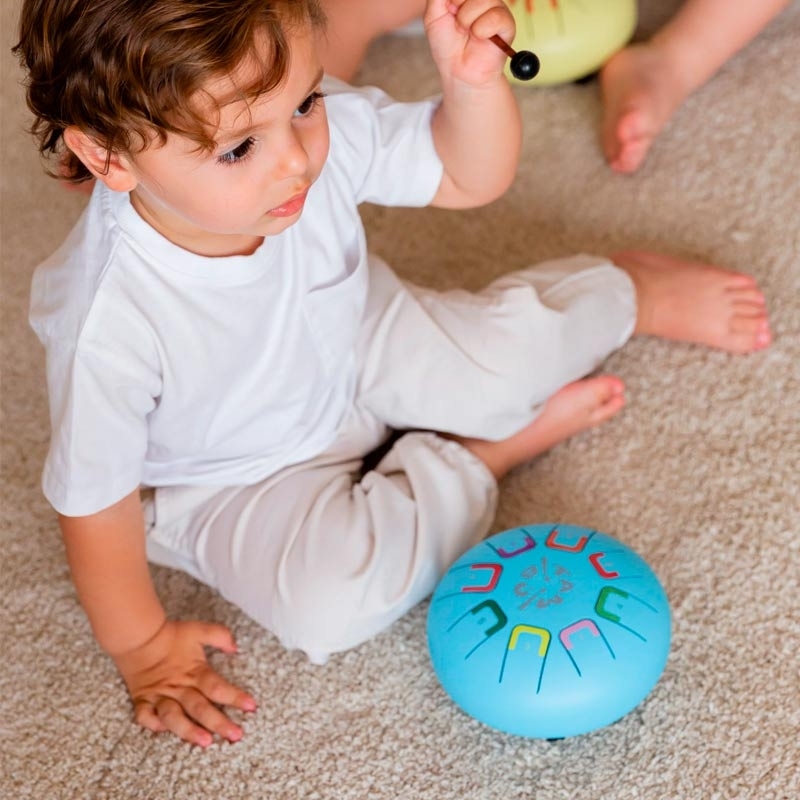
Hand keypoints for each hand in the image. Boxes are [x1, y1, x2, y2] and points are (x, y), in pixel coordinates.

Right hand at [112, 619, 257, 746]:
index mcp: (194, 671)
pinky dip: (153, 725)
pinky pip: (145, 716)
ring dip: (189, 731)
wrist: (139, 636)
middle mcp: (179, 686)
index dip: (235, 697)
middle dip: (219, 723)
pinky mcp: (143, 699)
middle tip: (236, 735)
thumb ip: (220, 636)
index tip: (251, 707)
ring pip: (174, 717)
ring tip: (205, 742)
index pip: (217, 687)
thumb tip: (235, 647)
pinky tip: (164, 731)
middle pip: (200, 707)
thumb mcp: (199, 630)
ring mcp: (160, 695)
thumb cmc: (171, 635)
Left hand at [424, 0, 515, 84]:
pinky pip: (495, 17)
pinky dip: (481, 30)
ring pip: (483, 0)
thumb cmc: (447, 43)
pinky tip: (479, 37)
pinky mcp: (507, 24)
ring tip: (467, 32)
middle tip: (458, 24)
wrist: (457, 70)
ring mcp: (497, 8)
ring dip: (467, 20)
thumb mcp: (433, 14)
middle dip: (458, 7)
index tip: (449, 10)